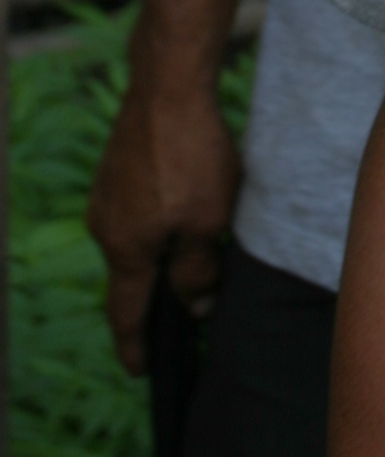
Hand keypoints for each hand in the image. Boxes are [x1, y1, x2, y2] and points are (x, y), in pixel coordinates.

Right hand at [87, 71, 241, 374]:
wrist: (167, 85)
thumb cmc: (192, 155)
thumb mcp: (207, 221)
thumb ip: (197, 270)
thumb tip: (193, 306)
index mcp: (125, 249)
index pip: (127, 313)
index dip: (135, 345)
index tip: (140, 371)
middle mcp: (105, 227)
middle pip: (132, 275)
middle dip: (154, 295)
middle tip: (181, 314)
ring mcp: (106, 195)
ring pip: (137, 239)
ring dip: (161, 250)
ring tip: (194, 253)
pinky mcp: (116, 169)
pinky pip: (137, 210)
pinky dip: (158, 221)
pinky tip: (185, 208)